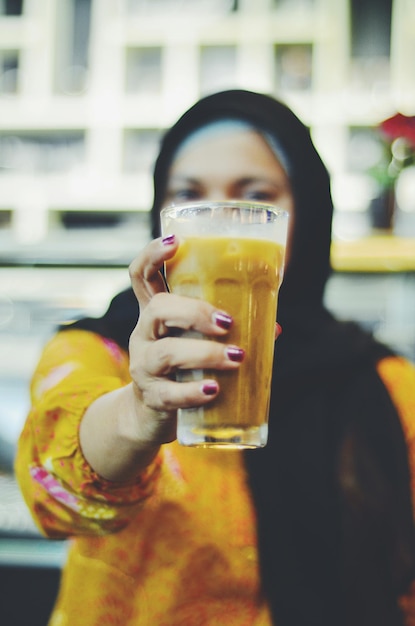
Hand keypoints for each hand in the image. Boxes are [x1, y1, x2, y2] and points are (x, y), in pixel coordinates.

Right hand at [127, 235, 244, 444]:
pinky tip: (213, 390)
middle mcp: (144, 334)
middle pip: (157, 308)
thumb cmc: (183, 368)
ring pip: (166, 352)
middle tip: (227, 322)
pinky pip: (169, 393)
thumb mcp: (197, 342)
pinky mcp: (151, 397)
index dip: (154, 254)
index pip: (142, 275)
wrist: (153, 414)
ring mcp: (144, 365)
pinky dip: (193, 392)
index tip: (177, 241)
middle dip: (194, 311)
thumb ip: (229, 331)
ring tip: (236, 357)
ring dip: (205, 353)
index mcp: (156, 314)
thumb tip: (276, 326)